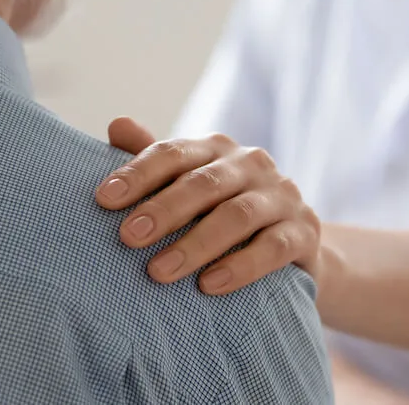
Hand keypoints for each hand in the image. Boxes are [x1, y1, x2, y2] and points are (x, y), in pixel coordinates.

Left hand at [97, 117, 322, 295]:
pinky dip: (241, 266)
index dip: (138, 173)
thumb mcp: (188, 185)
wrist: (291, 244)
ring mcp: (282, 196)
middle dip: (163, 210)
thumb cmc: (222, 211)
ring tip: (159, 272)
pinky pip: (273, 248)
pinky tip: (209, 285)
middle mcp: (251, 164)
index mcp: (217, 149)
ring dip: (196, 245)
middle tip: (127, 238)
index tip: (103, 199)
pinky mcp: (305, 231)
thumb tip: (116, 124)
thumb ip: (154, 160)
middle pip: (204, 183)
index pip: (174, 153)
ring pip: (238, 216)